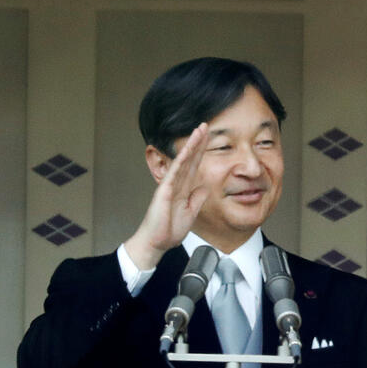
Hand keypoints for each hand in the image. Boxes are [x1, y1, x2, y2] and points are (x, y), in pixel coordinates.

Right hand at [124, 124, 209, 269]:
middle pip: (190, 158)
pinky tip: (188, 149)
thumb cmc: (169, 229)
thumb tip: (205, 187)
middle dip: (198, 142)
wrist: (157, 242)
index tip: (209, 137)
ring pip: (182, 160)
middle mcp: (176, 183)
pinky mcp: (164, 191)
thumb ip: (197, 199)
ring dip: (191, 145)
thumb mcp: (191, 212)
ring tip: (199, 130)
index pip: (195, 165)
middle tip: (205, 125)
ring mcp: (170, 185)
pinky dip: (181, 160)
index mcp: (183, 188)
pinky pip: (174, 172)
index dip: (202, 151)